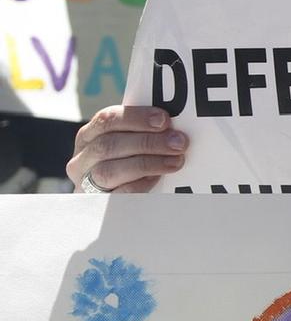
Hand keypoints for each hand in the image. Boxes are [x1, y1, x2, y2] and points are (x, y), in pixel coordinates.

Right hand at [69, 105, 188, 193]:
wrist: (109, 197)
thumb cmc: (123, 161)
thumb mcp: (126, 141)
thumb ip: (140, 131)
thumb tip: (172, 124)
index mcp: (88, 136)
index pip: (106, 119)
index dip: (136, 118)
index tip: (164, 120)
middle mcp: (82, 159)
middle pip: (108, 145)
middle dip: (148, 142)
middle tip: (179, 142)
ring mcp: (86, 182)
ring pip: (109, 171)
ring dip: (147, 164)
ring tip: (175, 161)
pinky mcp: (98, 203)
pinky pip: (117, 194)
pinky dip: (140, 184)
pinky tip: (158, 177)